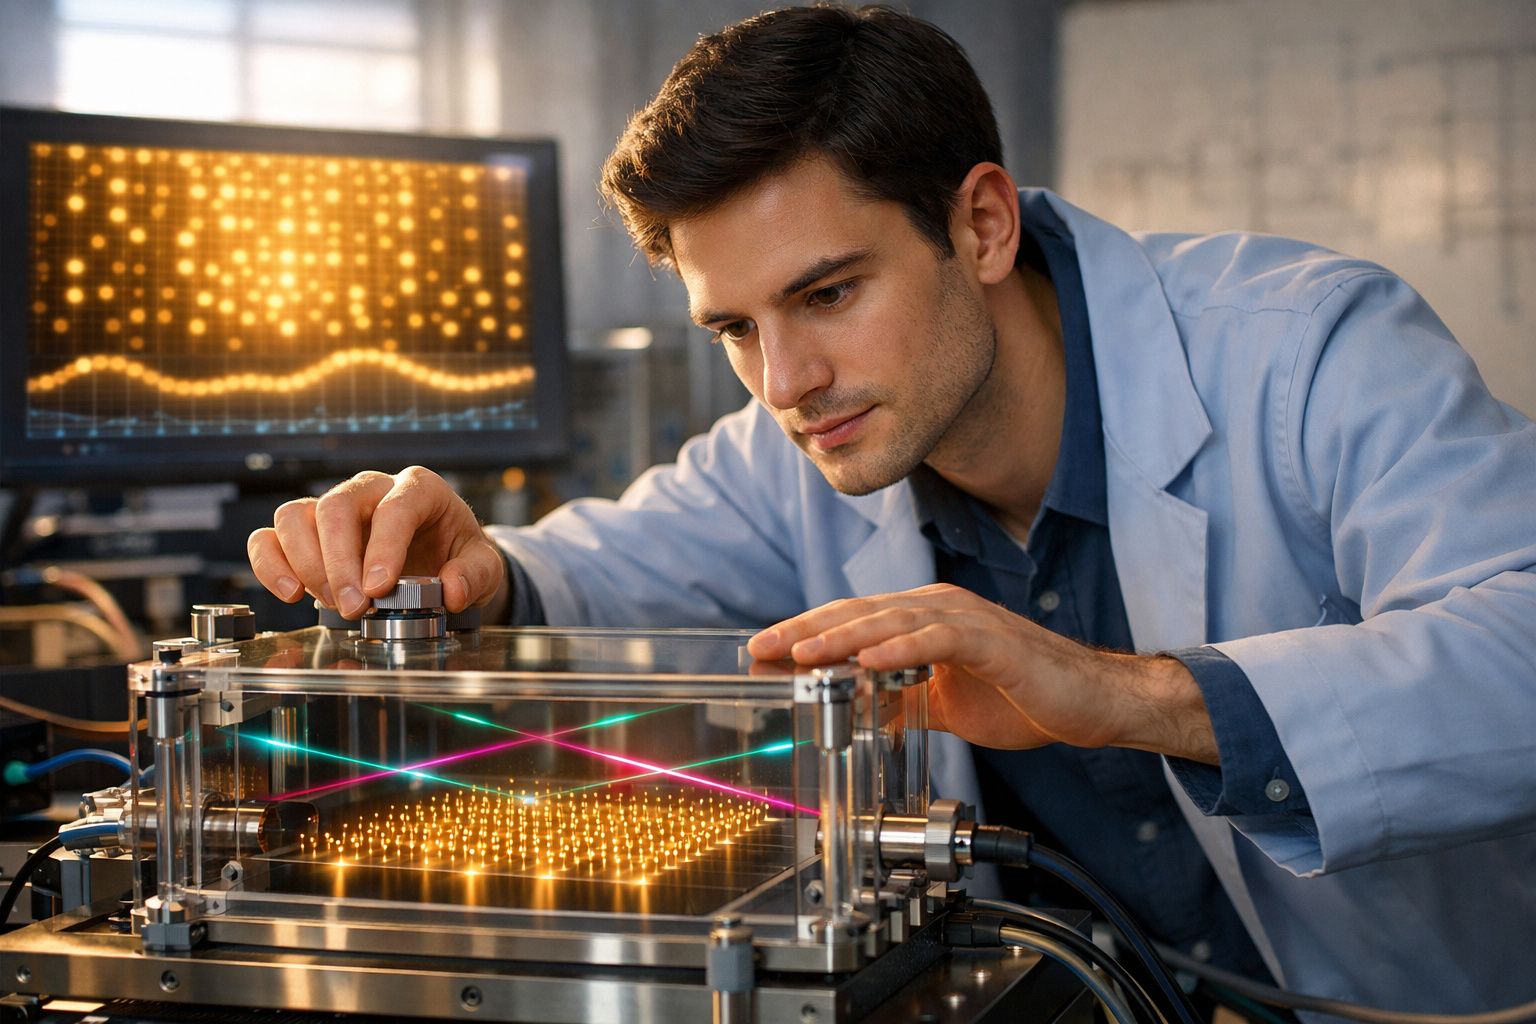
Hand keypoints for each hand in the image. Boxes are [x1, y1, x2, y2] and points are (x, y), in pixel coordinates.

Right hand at [246, 466, 506, 618]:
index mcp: (420, 488)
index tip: (379, 589)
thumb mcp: (483, 565)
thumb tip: (451, 590)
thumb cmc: (458, 556)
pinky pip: (270, 536)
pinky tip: (291, 593)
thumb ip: (475, 575)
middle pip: (337, 506)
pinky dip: (271, 563)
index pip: (395, 506)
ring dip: (306, 564)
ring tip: (333, 603)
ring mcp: (334, 508)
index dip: (384, 547)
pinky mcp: (306, 532)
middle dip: (340, 561)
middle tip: (354, 607)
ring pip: (295, 515)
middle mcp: (371, 489)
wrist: (440, 561)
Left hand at [746, 584, 1216, 761]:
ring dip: (842, 636)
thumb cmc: (1024, 695)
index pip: (851, 622)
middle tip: (761, 647)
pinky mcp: (992, 638)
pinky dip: (901, 647)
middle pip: (859, 613)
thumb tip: (853, 712)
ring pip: (891, 619)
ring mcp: (965, 618)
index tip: (763, 651)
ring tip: (801, 653)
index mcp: (923, 619)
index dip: (806, 634)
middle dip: (806, 631)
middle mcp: (938, 608)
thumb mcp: (943, 706)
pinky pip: (939, 638)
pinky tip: (868, 659)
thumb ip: (899, 702)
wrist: (1092, 702)